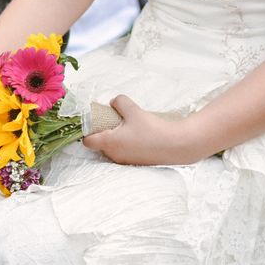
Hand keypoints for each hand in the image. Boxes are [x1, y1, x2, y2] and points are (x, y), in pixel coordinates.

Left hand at [82, 95, 200, 164]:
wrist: (177, 145)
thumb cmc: (152, 129)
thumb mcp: (133, 110)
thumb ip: (119, 103)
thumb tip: (113, 102)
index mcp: (109, 143)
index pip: (87, 141)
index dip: (88, 131)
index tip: (94, 122)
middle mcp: (114, 155)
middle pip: (100, 144)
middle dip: (103, 133)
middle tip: (114, 121)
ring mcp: (125, 161)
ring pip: (112, 148)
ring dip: (116, 139)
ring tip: (128, 127)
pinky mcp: (136, 162)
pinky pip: (124, 152)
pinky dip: (126, 144)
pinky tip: (138, 136)